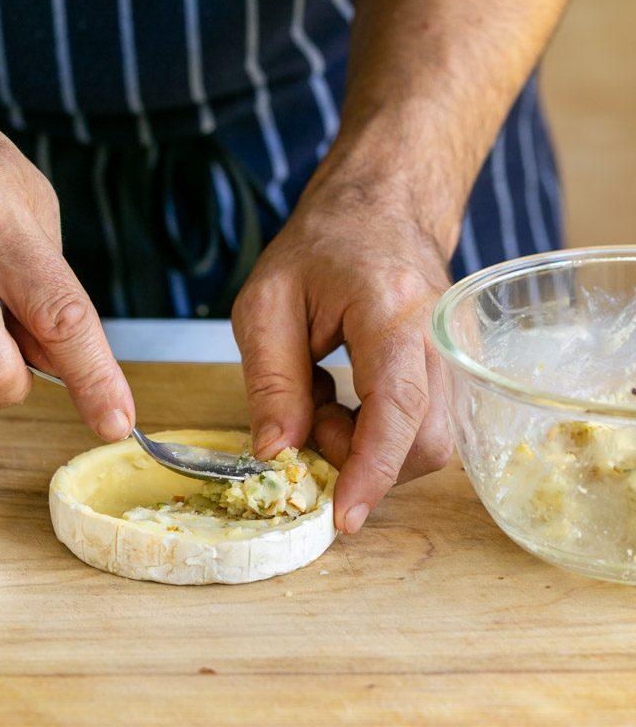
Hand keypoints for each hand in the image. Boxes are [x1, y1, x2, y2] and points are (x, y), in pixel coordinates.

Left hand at [231, 149, 453, 533]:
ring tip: (321, 399)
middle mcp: (443, 337)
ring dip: (366, 447)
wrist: (381, 209)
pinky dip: (377, 435)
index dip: (371, 469)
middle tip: (308, 419)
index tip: (343, 517)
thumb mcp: (266, 303)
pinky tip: (343, 398)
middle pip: (425, 442)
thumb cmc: (320, 247)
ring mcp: (460, 356)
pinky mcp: (457, 373)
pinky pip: (425, 430)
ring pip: (429, 444)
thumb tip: (278, 454)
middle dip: (361, 460)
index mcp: (392, 308)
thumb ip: (271, 381)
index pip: (396, 405)